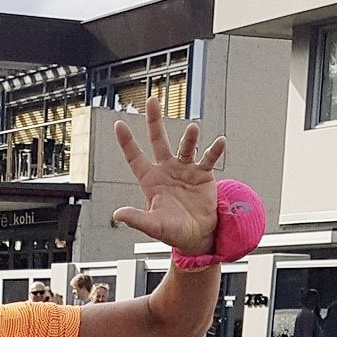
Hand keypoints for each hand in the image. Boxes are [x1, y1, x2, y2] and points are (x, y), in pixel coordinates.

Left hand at [112, 96, 225, 256]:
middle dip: (154, 121)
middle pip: (158, 140)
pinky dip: (214, 150)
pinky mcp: (203, 174)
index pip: (135, 158)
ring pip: (186, 146)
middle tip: (152, 101)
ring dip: (189, 138)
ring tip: (193, 129)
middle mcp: (166, 170)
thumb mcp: (152, 225)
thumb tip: (117, 215)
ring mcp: (185, 169)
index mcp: (150, 180)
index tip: (118, 124)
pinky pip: (209, 158)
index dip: (127, 142)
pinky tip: (219, 142)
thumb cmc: (172, 231)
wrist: (197, 235)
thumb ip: (136, 219)